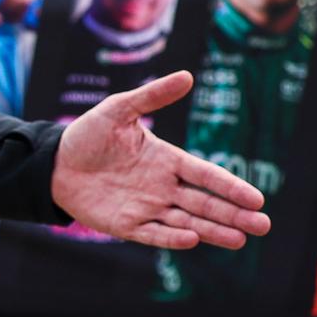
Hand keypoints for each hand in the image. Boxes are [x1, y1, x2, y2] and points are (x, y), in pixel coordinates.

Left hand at [51, 71, 270, 249]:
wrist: (52, 162)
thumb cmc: (87, 135)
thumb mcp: (118, 110)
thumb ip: (151, 95)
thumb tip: (186, 76)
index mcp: (167, 160)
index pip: (206, 176)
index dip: (231, 187)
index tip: (257, 198)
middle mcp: (163, 187)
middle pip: (205, 204)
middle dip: (233, 215)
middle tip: (263, 226)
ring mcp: (146, 207)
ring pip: (187, 222)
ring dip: (213, 231)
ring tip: (240, 240)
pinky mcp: (125, 224)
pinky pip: (152, 234)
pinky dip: (171, 238)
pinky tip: (193, 239)